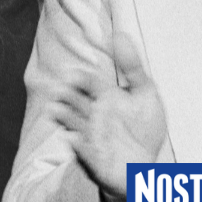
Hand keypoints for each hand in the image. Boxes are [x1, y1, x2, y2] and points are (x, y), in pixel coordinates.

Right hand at [53, 35, 166, 198]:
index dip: (80, 76)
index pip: (89, 81)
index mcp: (106, 97)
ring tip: (54, 111)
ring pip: (73, 124)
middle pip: (75, 101)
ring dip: (63, 118)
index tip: (73, 73)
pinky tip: (74, 140)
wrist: (147, 166)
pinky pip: (84, 152)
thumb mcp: (145, 93)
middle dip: (66, 96)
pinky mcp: (95, 158)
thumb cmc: (144, 128)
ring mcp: (92, 137)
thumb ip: (133, 67)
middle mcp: (95, 115)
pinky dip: (79, 147)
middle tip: (60, 90)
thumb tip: (119, 34)